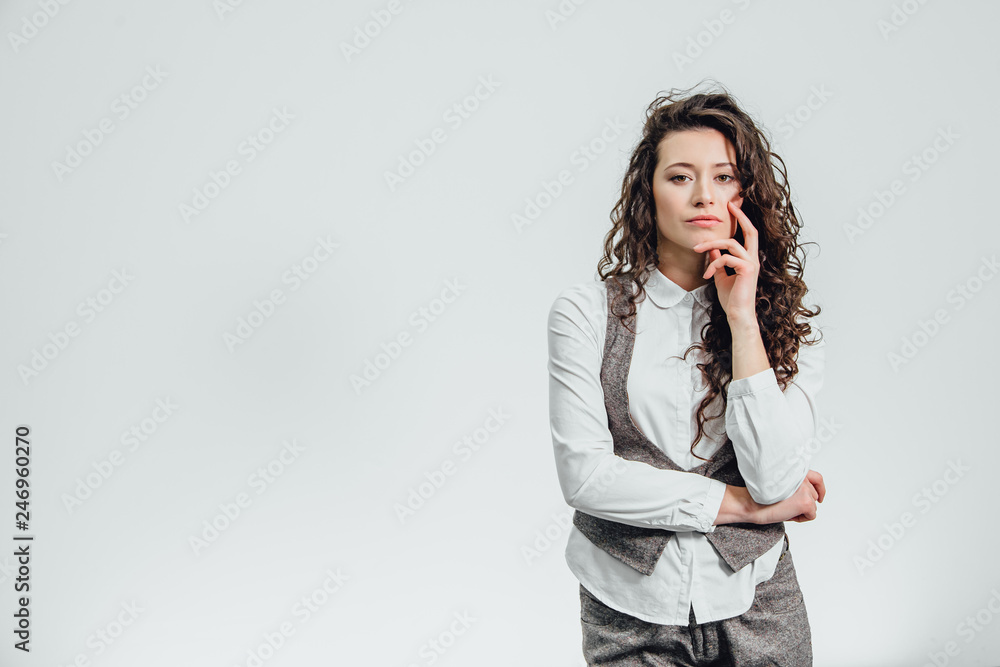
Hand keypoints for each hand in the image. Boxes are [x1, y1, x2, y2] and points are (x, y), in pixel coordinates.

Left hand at [692, 200, 758, 323]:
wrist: (738, 315)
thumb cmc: (731, 299)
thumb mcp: (722, 277)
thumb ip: (719, 262)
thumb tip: (713, 250)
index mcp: (749, 259)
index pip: (748, 235)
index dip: (742, 220)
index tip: (732, 208)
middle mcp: (753, 259)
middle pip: (751, 231)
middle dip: (740, 216)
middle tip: (729, 204)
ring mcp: (752, 264)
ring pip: (730, 243)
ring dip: (710, 245)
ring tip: (697, 249)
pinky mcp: (747, 269)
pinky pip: (726, 258)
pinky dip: (713, 264)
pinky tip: (707, 275)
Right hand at [754, 470, 825, 523]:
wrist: (752, 503)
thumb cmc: (761, 495)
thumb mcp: (781, 484)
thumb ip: (795, 484)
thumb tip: (808, 495)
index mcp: (796, 471)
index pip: (817, 478)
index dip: (820, 489)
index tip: (820, 497)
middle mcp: (802, 477)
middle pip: (815, 495)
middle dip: (804, 502)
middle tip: (788, 505)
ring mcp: (805, 489)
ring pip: (813, 506)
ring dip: (801, 510)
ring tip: (785, 508)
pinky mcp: (806, 502)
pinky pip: (811, 515)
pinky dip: (800, 518)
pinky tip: (788, 514)